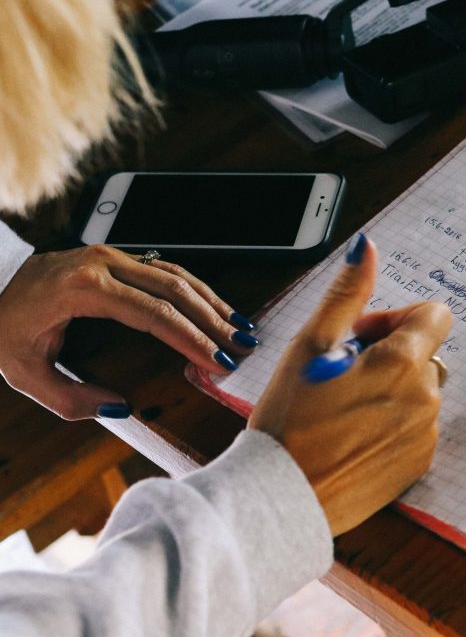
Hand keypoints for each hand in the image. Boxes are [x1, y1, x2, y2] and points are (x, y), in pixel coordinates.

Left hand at [0, 245, 257, 419]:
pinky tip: (214, 308)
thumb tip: (120, 409)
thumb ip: (70, 398)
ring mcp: (112, 256)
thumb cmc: (1, 325)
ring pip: (177, 276)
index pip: (154, 315)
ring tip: (240, 329)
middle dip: (213, 323)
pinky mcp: (116, 258)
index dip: (191, 340)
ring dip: (212, 303)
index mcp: (84, 288)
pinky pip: (166, 270)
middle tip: (241, 348)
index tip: (216, 361)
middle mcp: (103, 264)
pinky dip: (195, 291)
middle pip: (175, 292)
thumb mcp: (22, 371)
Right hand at [248, 236, 451, 535]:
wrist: (280, 498)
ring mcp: (425, 435)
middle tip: (339, 376)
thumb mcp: (310, 344)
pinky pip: (415, 429)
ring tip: (340, 410)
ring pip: (417, 392)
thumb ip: (348, 293)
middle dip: (388, 355)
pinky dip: (391, 425)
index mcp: (403, 362)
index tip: (360, 337)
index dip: (395, 319)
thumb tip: (368, 247)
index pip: (434, 315)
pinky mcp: (418, 465)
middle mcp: (425, 398)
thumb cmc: (289, 420)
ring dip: (389, 391)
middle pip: (422, 354)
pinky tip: (351, 437)